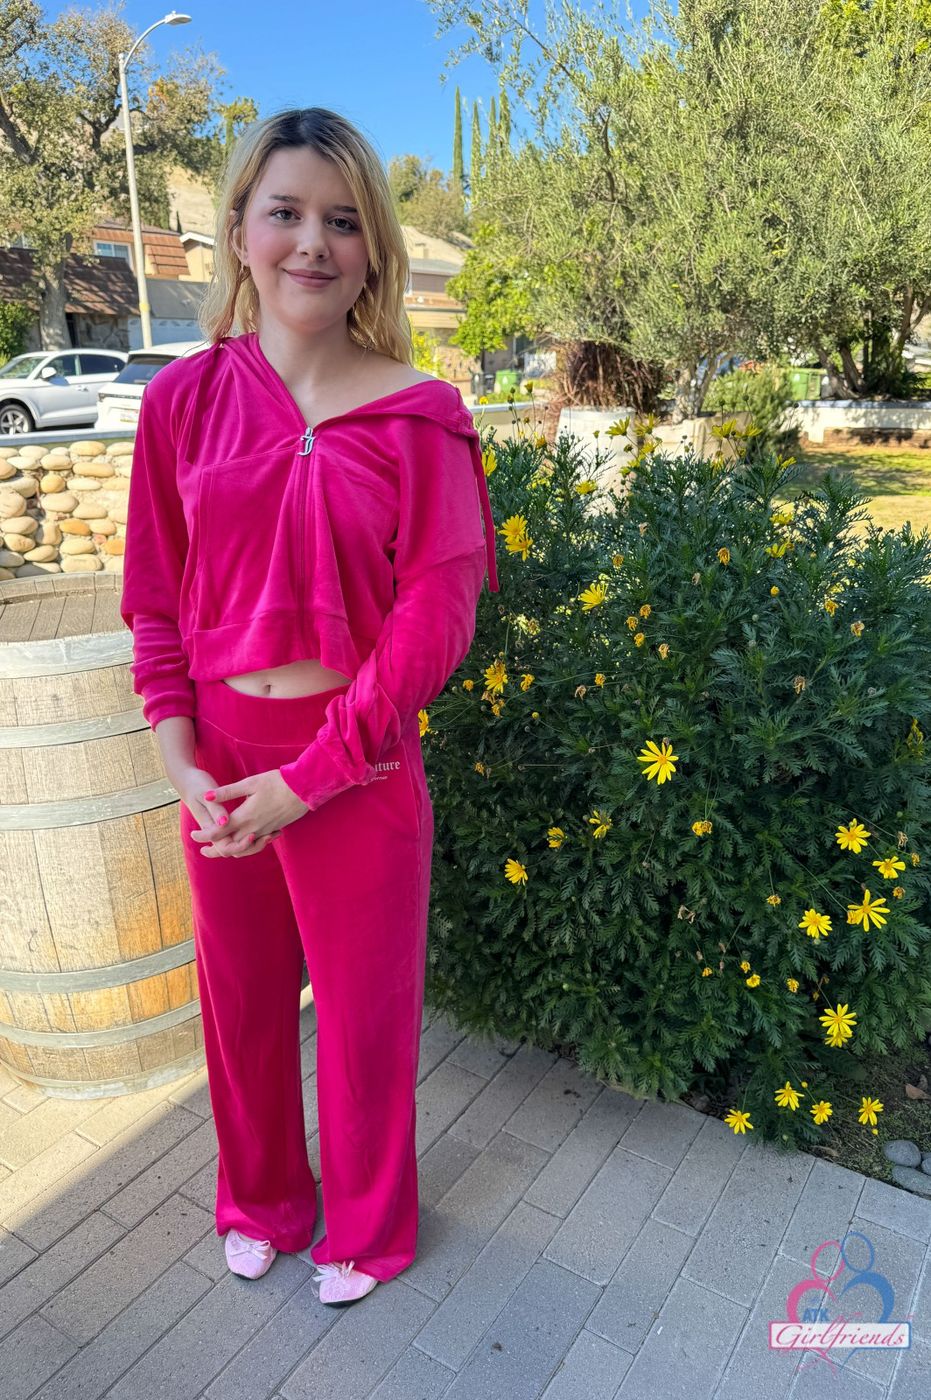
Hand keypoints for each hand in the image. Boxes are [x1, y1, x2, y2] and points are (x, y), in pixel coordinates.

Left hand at [188, 768, 309, 858]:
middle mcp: (253, 828)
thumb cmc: (276, 783)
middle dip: (214, 850)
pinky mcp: (273, 830)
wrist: (303, 789)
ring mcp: (264, 831)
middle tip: (203, 850)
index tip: (193, 834)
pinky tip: (245, 841)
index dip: (203, 836)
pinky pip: (256, 845)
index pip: (217, 833)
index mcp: (244, 817)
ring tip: (222, 848)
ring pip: (243, 849)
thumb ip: (227, 792)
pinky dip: (247, 847)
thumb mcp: (250, 783)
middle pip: (228, 847)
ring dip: (231, 851)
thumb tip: (206, 796)